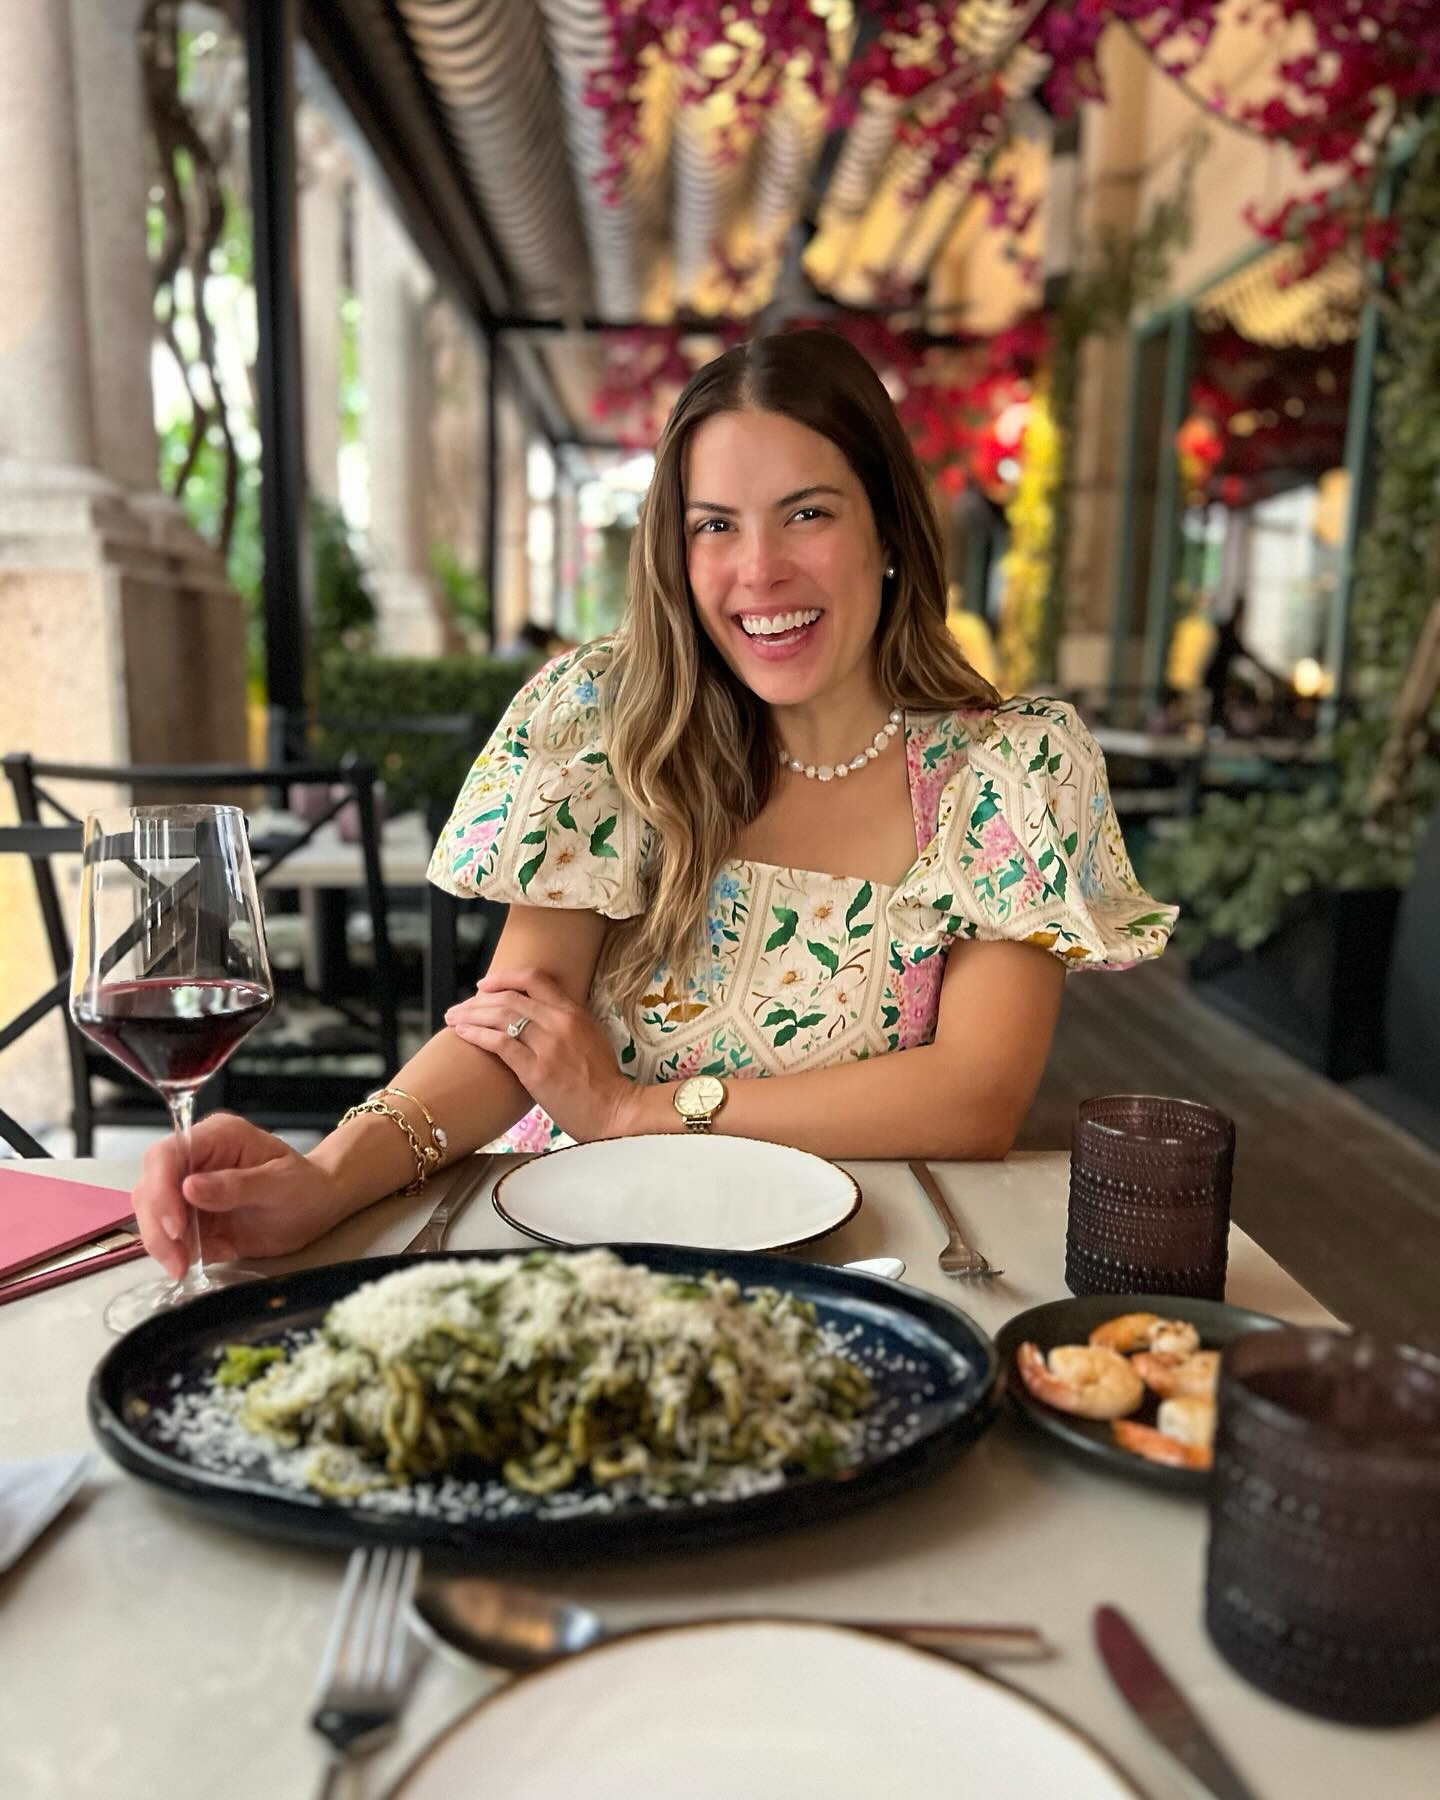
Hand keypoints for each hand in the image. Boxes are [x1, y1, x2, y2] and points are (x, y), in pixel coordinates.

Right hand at [132, 1113, 347, 1279]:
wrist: (317, 1207)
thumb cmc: (306, 1186)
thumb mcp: (279, 1185)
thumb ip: (235, 1186)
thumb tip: (189, 1187)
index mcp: (217, 1137)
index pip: (167, 1155)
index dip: (162, 1190)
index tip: (176, 1227)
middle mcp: (196, 1159)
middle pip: (150, 1187)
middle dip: (158, 1228)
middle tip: (179, 1261)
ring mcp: (189, 1188)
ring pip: (152, 1215)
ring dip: (166, 1246)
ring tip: (194, 1264)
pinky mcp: (192, 1216)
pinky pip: (171, 1237)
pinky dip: (185, 1253)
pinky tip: (221, 1252)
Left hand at [445, 967, 637, 1143]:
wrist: (613, 1111)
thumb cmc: (602, 1081)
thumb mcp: (591, 1038)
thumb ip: (567, 1022)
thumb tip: (538, 1015)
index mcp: (574, 1012)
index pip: (535, 979)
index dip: (504, 978)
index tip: (485, 985)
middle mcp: (560, 1022)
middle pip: (509, 998)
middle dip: (477, 1000)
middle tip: (459, 1007)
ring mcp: (548, 1045)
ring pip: (500, 1016)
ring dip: (471, 1015)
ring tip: (452, 1018)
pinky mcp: (535, 1070)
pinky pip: (499, 1043)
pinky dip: (476, 1035)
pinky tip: (462, 1033)